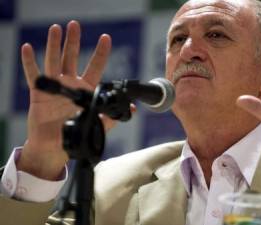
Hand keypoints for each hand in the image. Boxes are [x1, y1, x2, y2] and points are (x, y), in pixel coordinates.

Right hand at [18, 21, 115, 179]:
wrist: (55, 146)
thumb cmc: (75, 133)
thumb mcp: (96, 125)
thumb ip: (111, 116)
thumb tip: (130, 109)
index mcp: (85, 89)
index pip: (95, 67)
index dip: (101, 53)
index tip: (106, 38)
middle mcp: (70, 83)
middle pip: (72, 57)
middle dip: (74, 41)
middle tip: (75, 25)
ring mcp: (54, 86)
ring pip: (54, 61)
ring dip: (55, 45)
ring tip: (56, 29)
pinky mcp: (39, 93)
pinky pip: (33, 75)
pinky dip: (30, 62)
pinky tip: (28, 48)